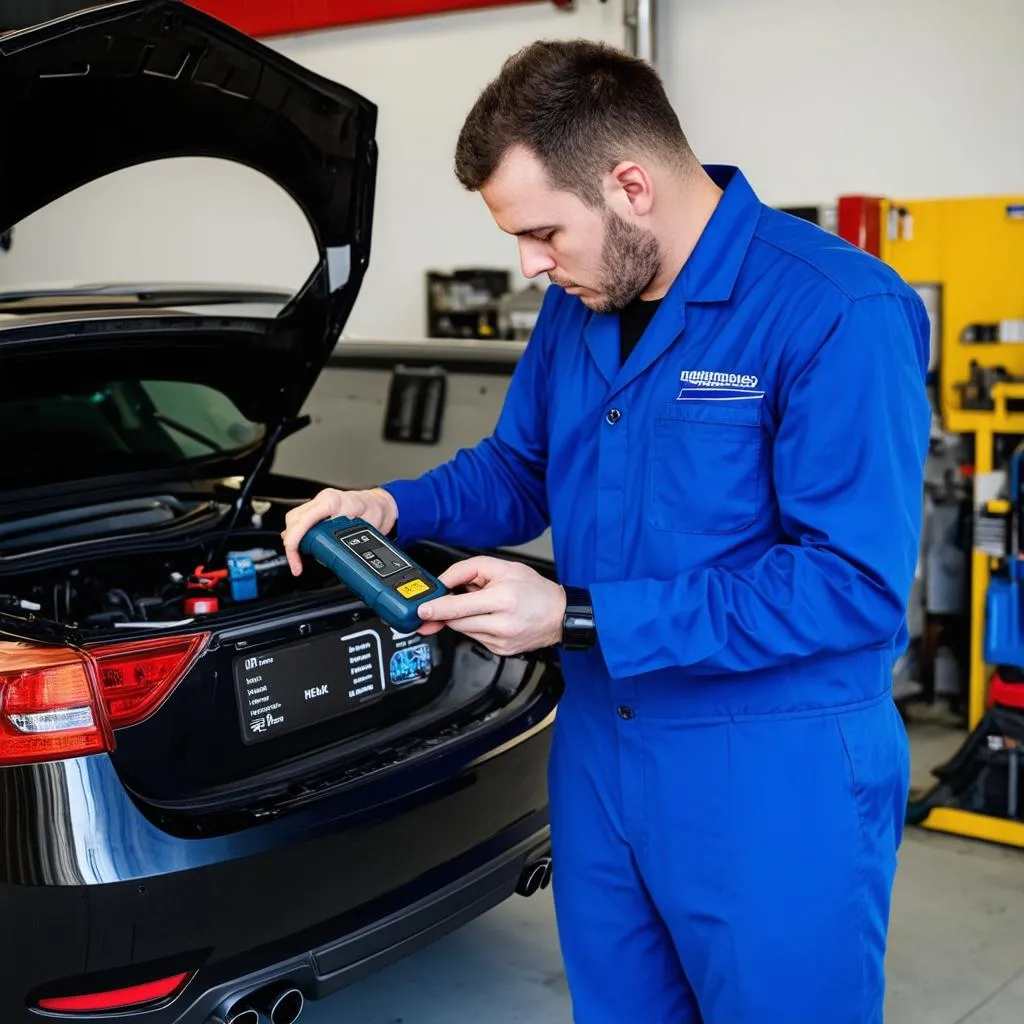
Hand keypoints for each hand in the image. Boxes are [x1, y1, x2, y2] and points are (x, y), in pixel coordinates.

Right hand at [281, 487, 397, 575]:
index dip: (294, 541)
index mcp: (332, 501)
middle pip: (293, 521)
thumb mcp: (366, 527)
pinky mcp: (319, 510)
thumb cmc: (376, 510)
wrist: (382, 503)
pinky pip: (301, 521)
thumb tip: (331, 554)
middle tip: (297, 564)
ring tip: (299, 559)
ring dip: (294, 540)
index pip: (303, 520)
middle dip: (291, 544)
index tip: (295, 558)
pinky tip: (304, 548)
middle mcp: (323, 500)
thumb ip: (348, 539)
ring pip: (294, 521)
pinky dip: (299, 535)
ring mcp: (319, 503)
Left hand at [417, 556, 566, 656]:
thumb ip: (468, 570)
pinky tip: (489, 617)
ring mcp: (500, 640)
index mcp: (502, 600)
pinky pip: (475, 637)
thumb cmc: (535, 590)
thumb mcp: (502, 567)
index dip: (436, 609)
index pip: (459, 607)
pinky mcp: (500, 650)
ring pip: (464, 630)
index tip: (421, 611)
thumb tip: (443, 582)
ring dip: (463, 618)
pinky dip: (475, 626)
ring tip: (482, 605)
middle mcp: (501, 623)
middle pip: (457, 621)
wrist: (559, 615)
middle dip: (446, 612)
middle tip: (439, 605)